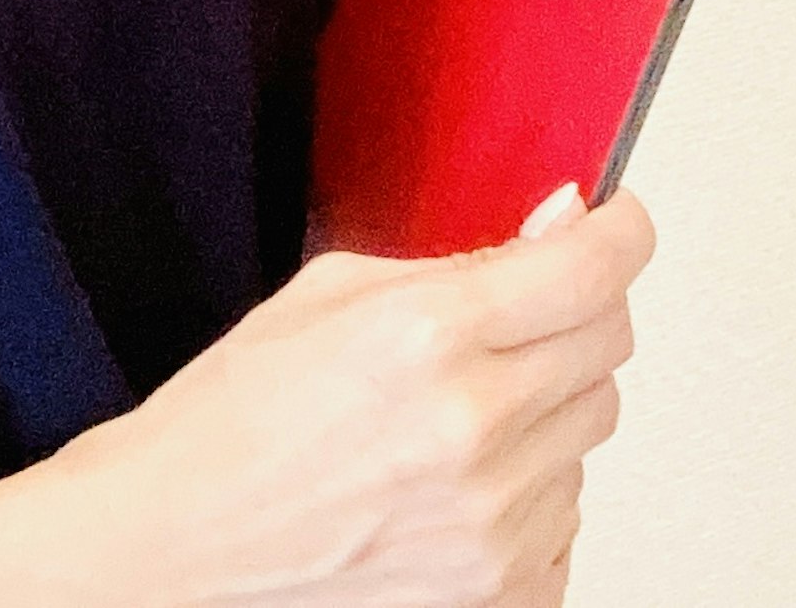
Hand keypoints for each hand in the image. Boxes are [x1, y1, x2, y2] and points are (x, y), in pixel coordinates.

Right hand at [25, 177, 654, 606]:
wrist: (174, 547)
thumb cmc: (231, 426)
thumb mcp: (332, 295)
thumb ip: (460, 259)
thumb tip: (557, 228)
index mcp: (430, 335)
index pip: (595, 268)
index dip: (620, 232)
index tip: (616, 225)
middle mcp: (474, 430)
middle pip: (608, 346)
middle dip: (572, 317)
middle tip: (512, 322)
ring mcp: (492, 523)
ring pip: (590, 434)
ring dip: (543, 412)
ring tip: (450, 421)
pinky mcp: (497, 591)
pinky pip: (567, 518)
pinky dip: (529, 497)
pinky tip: (454, 486)